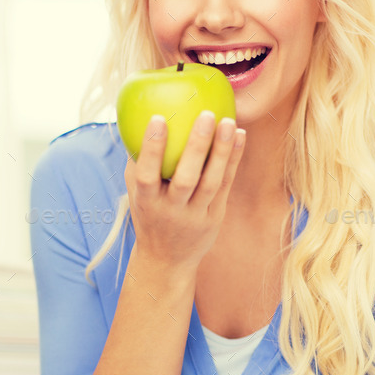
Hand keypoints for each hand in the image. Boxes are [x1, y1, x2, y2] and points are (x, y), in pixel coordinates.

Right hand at [124, 111, 245, 270]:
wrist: (166, 260)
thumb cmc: (148, 215)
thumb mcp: (135, 193)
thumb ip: (136, 161)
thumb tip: (135, 119)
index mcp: (146, 202)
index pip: (147, 174)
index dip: (152, 148)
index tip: (158, 118)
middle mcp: (171, 210)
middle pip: (186, 179)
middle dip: (196, 147)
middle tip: (205, 114)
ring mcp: (195, 216)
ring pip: (211, 182)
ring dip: (222, 151)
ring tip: (228, 122)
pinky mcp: (215, 217)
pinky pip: (226, 185)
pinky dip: (233, 160)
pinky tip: (240, 136)